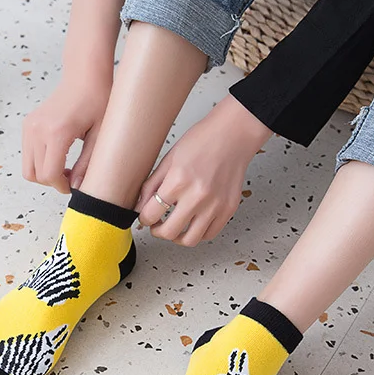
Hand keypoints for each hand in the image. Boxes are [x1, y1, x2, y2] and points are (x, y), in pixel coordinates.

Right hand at [21, 73, 109, 191]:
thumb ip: (88, 164)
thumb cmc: (97, 101)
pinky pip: (28, 154)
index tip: (75, 186)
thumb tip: (79, 187)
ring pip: (28, 168)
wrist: (84, 76)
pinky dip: (40, 162)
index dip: (63, 186)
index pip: (50, 174)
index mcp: (57, 132)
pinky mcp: (28, 124)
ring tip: (66, 167)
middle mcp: (38, 129)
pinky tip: (59, 156)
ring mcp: (30, 126)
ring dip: (45, 174)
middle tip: (72, 177)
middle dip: (53, 182)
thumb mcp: (100, 135)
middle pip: (35, 175)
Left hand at [137, 95, 271, 245]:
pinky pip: (209, 234)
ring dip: (177, 238)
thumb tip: (140, 206)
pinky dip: (198, 233)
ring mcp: (215, 205)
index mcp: (178, 181)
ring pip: (190, 240)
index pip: (150, 214)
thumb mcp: (169, 159)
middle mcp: (197, 196)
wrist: (234, 135)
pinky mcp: (228, 209)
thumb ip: (152, 184)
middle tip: (156, 225)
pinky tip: (193, 223)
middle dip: (157, 231)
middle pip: (168, 232)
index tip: (145, 217)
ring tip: (175, 228)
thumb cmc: (203, 141)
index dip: (143, 218)